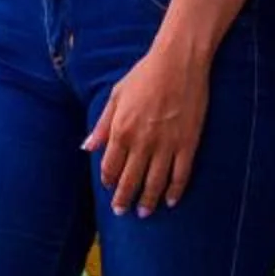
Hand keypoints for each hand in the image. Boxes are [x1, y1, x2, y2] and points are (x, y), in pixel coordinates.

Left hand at [83, 43, 208, 217]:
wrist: (179, 63)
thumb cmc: (144, 75)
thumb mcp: (116, 95)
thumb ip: (102, 124)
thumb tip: (87, 147)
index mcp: (121, 130)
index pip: (111, 167)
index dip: (109, 181)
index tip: (109, 189)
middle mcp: (142, 142)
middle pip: (130, 180)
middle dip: (124, 199)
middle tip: (122, 212)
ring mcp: (166, 145)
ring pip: (155, 183)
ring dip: (148, 201)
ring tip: (143, 213)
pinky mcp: (188, 144)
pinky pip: (181, 175)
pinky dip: (175, 191)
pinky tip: (171, 201)